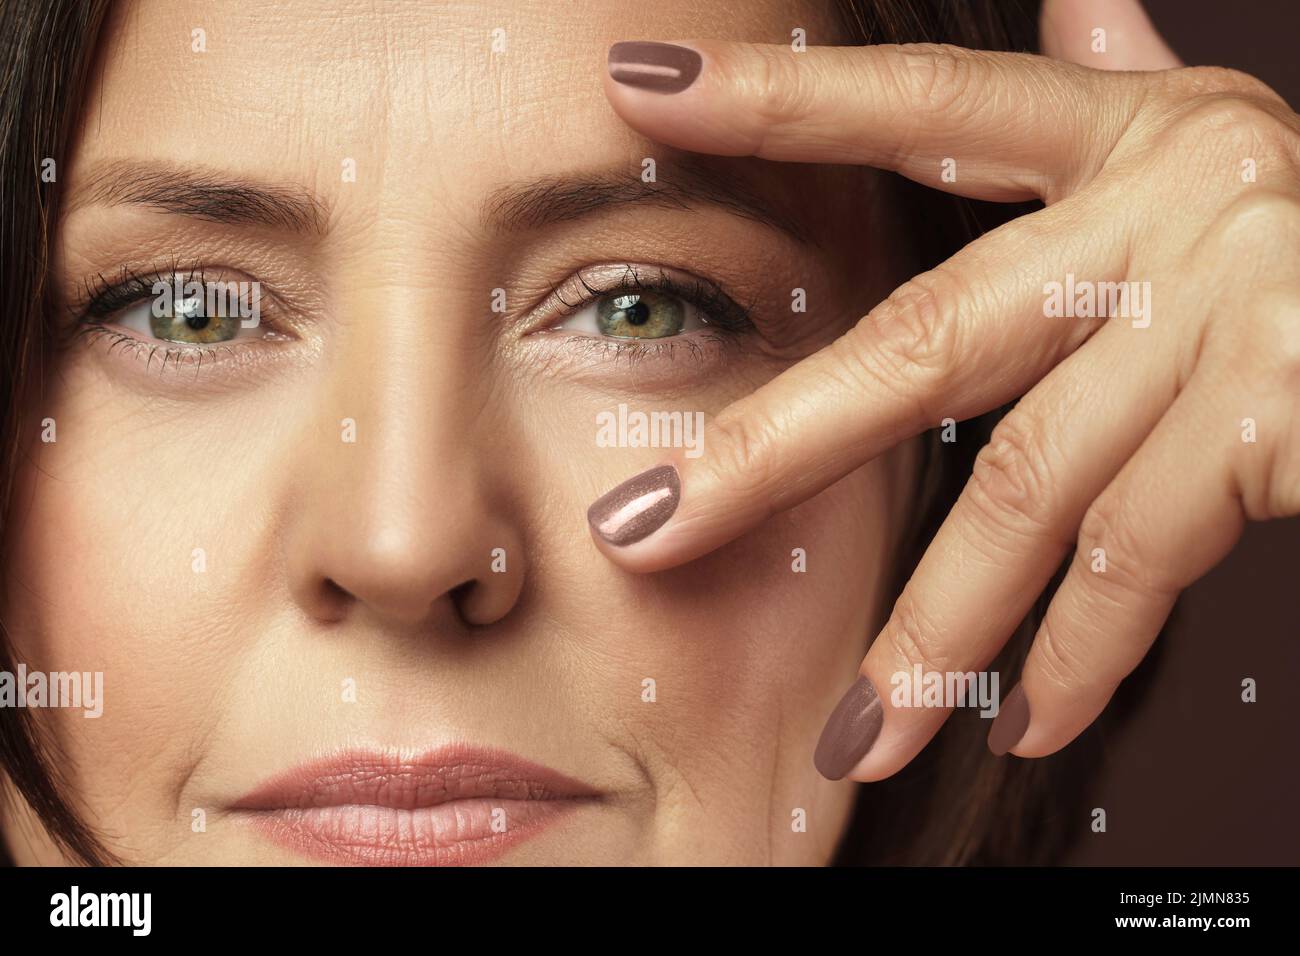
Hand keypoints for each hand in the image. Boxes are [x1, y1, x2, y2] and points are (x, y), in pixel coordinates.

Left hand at [589, 0, 1299, 778]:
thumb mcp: (1224, 149)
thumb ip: (1120, 101)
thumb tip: (1078, 4)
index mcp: (1125, 137)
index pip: (924, 108)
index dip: (783, 96)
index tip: (645, 89)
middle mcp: (1166, 209)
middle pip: (922, 340)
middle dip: (775, 452)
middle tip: (645, 530)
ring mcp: (1227, 309)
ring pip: (1022, 492)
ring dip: (931, 633)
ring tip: (852, 738)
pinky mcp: (1282, 412)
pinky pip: (1138, 562)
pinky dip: (1076, 657)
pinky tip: (1021, 725)